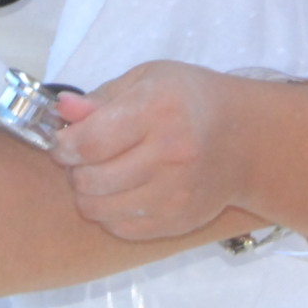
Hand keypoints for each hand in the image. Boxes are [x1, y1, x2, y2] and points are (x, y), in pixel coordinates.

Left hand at [47, 62, 246, 239]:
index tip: (64, 142)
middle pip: (91, 180)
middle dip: (75, 169)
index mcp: (159, 111)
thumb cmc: (190, 100)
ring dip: (89, 194)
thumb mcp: (148, 79)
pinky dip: (111, 213)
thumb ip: (102, 97)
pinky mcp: (178, 222)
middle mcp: (170, 155)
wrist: (245, 140)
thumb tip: (62, 111)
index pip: (90, 143)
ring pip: (100, 209)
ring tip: (102, 174)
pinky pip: (121, 229)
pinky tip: (123, 192)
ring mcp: (176, 194)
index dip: (64, 146)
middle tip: (85, 158)